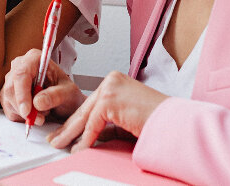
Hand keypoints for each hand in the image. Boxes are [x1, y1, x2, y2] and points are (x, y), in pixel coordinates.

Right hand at [0, 49, 85, 126]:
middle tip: (40, 118)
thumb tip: (37, 102)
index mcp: (34, 59)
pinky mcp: (8, 94)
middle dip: (24, 108)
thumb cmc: (66, 93)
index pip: (21, 74)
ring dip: (25, 113)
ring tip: (43, 112)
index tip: (27, 111)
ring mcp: (11, 80)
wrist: (65, 101)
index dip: (22, 93)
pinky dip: (21, 116)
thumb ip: (55, 95)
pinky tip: (35, 113)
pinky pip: (8, 108)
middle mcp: (19, 66)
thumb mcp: (68, 93)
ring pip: (8, 100)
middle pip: (11, 88)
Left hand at [46, 71, 167, 151]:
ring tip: (59, 144)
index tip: (65, 131)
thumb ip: (107, 124)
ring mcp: (110, 88)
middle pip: (85, 108)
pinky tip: (78, 149)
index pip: (91, 103)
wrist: (174, 122)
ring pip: (85, 115)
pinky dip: (86, 138)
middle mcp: (111, 81)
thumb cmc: (155, 121)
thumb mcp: (124, 121)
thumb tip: (90, 136)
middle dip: (68, 126)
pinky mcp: (110, 100)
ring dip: (71, 133)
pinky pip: (93, 124)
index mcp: (114, 82)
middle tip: (55, 138)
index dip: (76, 119)